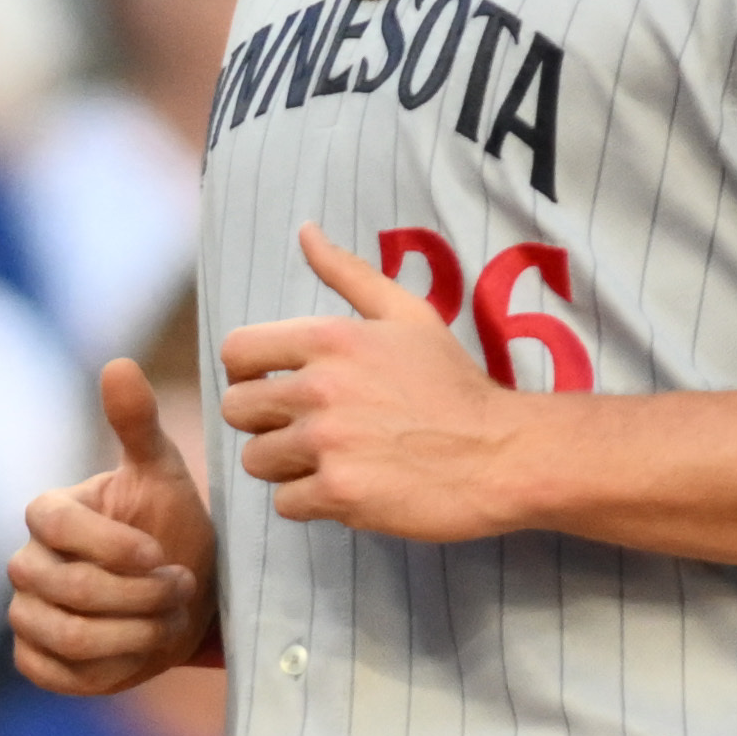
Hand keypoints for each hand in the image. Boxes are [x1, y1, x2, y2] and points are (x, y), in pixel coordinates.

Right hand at [8, 356, 214, 693]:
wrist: (183, 597)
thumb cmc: (171, 529)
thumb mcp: (164, 475)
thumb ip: (138, 424)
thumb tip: (118, 365)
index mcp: (48, 514)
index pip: (55, 526)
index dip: (110, 545)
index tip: (161, 555)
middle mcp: (25, 563)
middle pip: (65, 588)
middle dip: (136, 596)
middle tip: (181, 589)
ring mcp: (25, 613)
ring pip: (65, 635)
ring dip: (131, 633)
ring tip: (168, 619)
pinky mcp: (34, 659)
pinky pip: (55, 673)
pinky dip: (108, 668)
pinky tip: (141, 648)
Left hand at [217, 229, 535, 541]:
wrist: (500, 452)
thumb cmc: (454, 384)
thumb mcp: (408, 315)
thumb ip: (349, 272)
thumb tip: (306, 232)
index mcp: (331, 339)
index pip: (236, 351)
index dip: (245, 373)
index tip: (269, 386)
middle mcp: (320, 388)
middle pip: (236, 410)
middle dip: (261, 422)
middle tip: (301, 429)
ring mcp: (328, 443)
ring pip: (256, 460)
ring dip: (284, 465)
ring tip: (328, 459)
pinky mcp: (339, 493)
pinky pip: (286, 503)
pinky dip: (309, 502)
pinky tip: (345, 487)